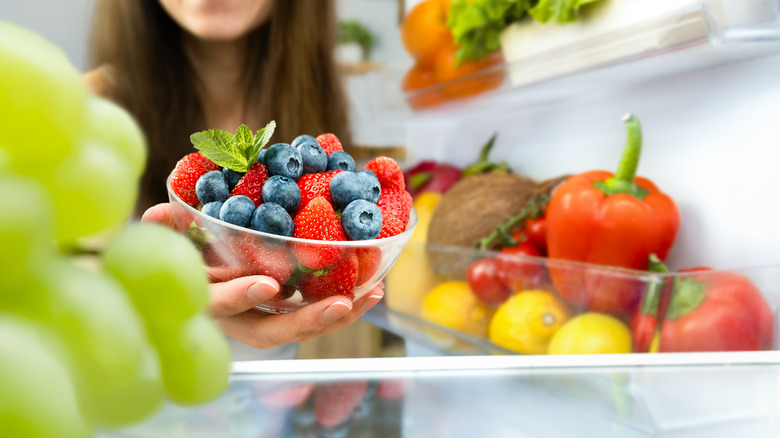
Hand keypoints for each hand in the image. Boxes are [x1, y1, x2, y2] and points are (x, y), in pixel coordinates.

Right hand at [142, 203, 383, 347]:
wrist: (185, 275)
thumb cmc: (175, 256)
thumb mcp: (166, 240)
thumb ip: (165, 229)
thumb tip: (156, 214)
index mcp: (204, 301)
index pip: (218, 306)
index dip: (240, 297)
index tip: (267, 284)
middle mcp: (235, 319)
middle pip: (270, 332)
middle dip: (305, 321)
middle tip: (339, 304)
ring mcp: (261, 318)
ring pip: (298, 327)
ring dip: (335, 315)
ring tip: (369, 295)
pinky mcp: (284, 311)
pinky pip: (313, 313)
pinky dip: (342, 304)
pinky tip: (371, 289)